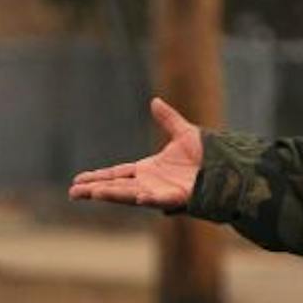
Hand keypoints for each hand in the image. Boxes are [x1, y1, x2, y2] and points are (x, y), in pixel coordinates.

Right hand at [68, 96, 202, 211]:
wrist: (230, 169)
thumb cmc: (209, 156)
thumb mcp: (184, 133)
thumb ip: (168, 119)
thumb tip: (155, 102)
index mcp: (148, 170)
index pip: (116, 174)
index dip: (97, 177)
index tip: (78, 181)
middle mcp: (150, 184)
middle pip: (116, 187)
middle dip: (95, 190)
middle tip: (73, 193)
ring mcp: (161, 192)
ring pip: (131, 195)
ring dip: (113, 195)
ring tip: (93, 194)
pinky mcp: (178, 198)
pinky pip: (161, 200)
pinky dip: (150, 199)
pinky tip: (139, 197)